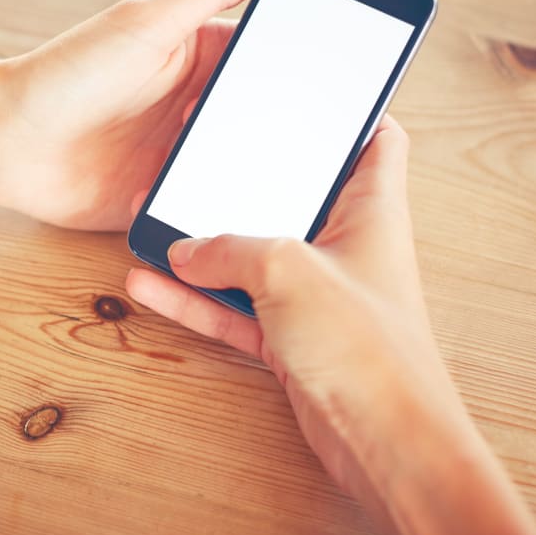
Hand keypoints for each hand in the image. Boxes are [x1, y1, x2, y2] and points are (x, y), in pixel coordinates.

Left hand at [0, 0, 278, 229]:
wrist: (6, 140)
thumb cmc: (66, 73)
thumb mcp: (145, 22)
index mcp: (196, 54)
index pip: (260, 57)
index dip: (286, 66)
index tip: (306, 77)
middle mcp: (193, 103)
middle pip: (254, 116)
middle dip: (261, 125)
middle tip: (244, 127)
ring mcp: (177, 151)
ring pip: (234, 163)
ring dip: (236, 167)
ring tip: (217, 162)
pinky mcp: (161, 195)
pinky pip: (200, 204)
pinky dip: (204, 204)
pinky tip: (194, 197)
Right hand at [127, 116, 451, 493]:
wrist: (386, 444)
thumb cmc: (366, 349)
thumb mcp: (287, 269)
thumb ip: (228, 246)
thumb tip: (185, 247)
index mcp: (371, 209)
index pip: (376, 139)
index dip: (348, 110)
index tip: (305, 90)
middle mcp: (346, 246)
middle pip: (292, 194)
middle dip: (244, 176)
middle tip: (199, 150)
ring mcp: (317, 295)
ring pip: (252, 254)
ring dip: (204, 243)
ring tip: (153, 217)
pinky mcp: (292, 339)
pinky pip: (234, 306)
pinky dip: (194, 297)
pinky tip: (149, 282)